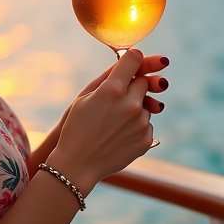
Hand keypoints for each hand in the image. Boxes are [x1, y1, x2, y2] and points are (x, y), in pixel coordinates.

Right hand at [49, 49, 160, 190]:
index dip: (133, 59)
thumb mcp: (84, 97)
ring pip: (147, 105)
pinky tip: (118, 135)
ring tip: (113, 123)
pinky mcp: (146, 140)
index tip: (130, 63)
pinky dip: (136, 127)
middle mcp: (131, 104)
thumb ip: (108, 76)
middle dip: (133, 86)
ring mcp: (140, 123)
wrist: (78, 164)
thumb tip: (130, 60)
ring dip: (135, 108)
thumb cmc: (76, 127)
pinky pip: (147, 124)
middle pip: (144, 82)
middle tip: (115, 99)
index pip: (135, 59)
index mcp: (112, 90)